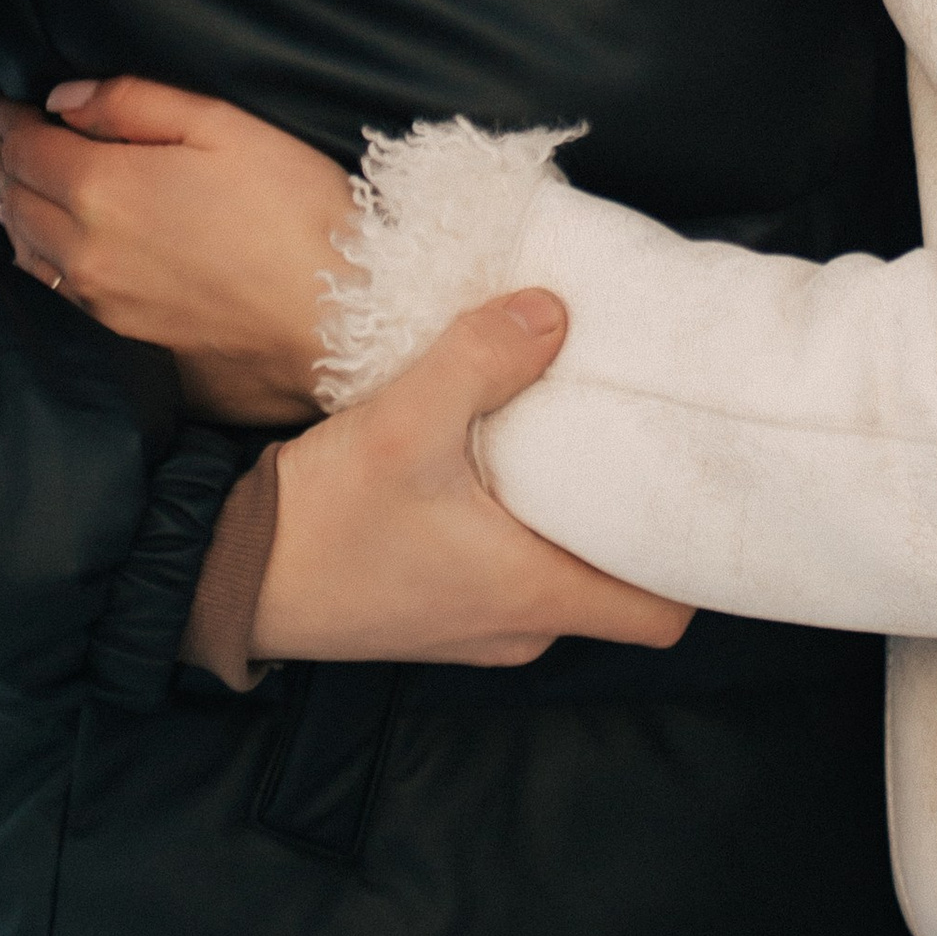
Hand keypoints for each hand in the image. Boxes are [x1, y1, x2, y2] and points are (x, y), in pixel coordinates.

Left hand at [0, 77, 355, 424]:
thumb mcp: (224, 126)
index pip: (27, 148)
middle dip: (1, 160)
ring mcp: (99, 302)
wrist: (336, 321)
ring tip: (4, 182)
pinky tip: (39, 244)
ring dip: (9, 209)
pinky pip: (51, 288)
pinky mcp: (121, 338)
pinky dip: (32, 255)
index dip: (6, 121)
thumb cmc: (293, 208)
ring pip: (26, 248)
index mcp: (104, 189)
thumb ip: (135, 103)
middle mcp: (85, 251)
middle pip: (15, 199)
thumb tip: (65, 100)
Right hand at [226, 293, 691, 670]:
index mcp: (535, 594)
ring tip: (580, 427)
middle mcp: (521, 625)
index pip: (664, 611)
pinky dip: (527, 521)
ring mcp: (480, 624)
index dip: (698, 558)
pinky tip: (508, 457)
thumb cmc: (325, 519)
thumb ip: (482, 359)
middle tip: (645, 427)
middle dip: (636, 512)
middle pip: (621, 580)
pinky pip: (516, 568)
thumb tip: (556, 310)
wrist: (232, 577)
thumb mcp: (404, 423)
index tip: (704, 484)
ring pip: (565, 570)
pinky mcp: (442, 609)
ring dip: (575, 510)